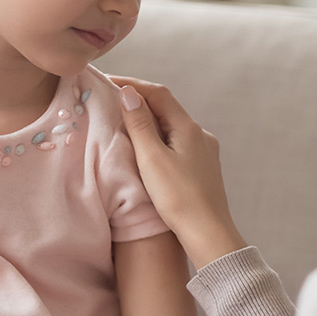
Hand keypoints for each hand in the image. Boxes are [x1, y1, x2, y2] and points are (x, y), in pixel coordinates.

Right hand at [109, 76, 247, 269]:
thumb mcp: (152, 158)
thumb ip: (140, 124)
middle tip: (111, 100)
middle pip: (166, 107)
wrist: (208, 233)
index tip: (108, 83)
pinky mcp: (203, 168)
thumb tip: (129, 93)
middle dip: (139, 101)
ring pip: (172, 126)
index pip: (158, 93)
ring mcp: (203, 151)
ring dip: (149, 120)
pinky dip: (159, 138)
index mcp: (188, 127)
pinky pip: (177, 143)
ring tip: (124, 123)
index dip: (132, 84)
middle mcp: (200, 134)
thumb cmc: (178, 197)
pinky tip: (148, 150)